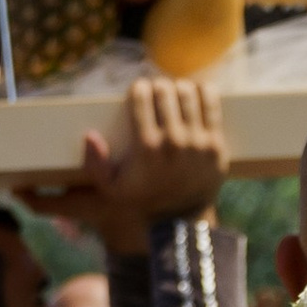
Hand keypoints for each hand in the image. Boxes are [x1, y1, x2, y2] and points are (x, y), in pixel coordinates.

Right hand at [65, 73, 228, 248]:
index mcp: (147, 146)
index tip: (139, 92)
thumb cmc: (143, 199)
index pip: (142, 95)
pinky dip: (204, 91)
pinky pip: (212, 104)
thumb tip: (90, 135)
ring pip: (188, 93)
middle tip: (157, 94)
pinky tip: (197, 92)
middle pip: (165, 90)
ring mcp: (198, 142)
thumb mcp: (111, 189)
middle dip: (158, 86)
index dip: (139, 88)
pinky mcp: (216, 145)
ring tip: (175, 94)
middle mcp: (173, 141)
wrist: (181, 220)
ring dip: (179, 87)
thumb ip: (95, 165)